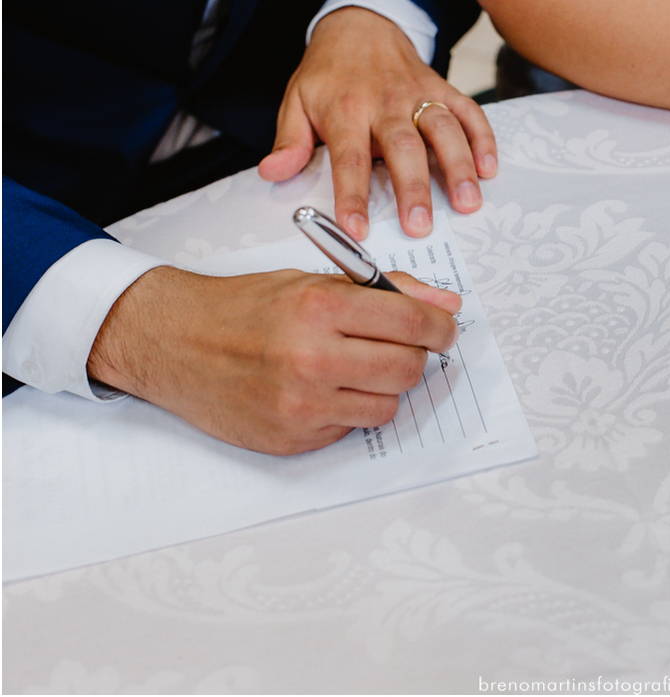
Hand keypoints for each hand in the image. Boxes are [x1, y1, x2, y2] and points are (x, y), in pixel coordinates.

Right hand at [87, 267, 461, 455]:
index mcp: (320, 307)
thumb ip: (386, 291)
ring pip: (387, 405)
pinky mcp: (293, 438)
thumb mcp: (313, 281)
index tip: (443, 329)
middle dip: (414, 357)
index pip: (413, 324)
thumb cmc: (245, 308)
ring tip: (351, 366)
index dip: (440, 328)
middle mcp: (312, 358)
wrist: (173, 342)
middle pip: (408, 369)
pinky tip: (320, 389)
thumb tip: (446, 305)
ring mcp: (301, 405)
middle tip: (398, 346)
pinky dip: (348, 409)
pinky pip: (352, 428)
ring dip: (382, 386)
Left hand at [258, 7, 497, 239]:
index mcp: (345, 110)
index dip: (352, 195)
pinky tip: (489, 169)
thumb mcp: (296, 101)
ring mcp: (418, 94)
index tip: (357, 230)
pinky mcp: (442, 89)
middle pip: (403, 147)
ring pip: (443, 129)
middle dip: (413, 188)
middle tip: (420, 226)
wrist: (359, 24)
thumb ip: (289, 141)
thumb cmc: (328, 74)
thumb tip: (273, 173)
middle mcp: (385, 102)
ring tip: (467, 203)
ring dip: (458, 166)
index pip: (348, 158)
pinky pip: (469, 112)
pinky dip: (483, 139)